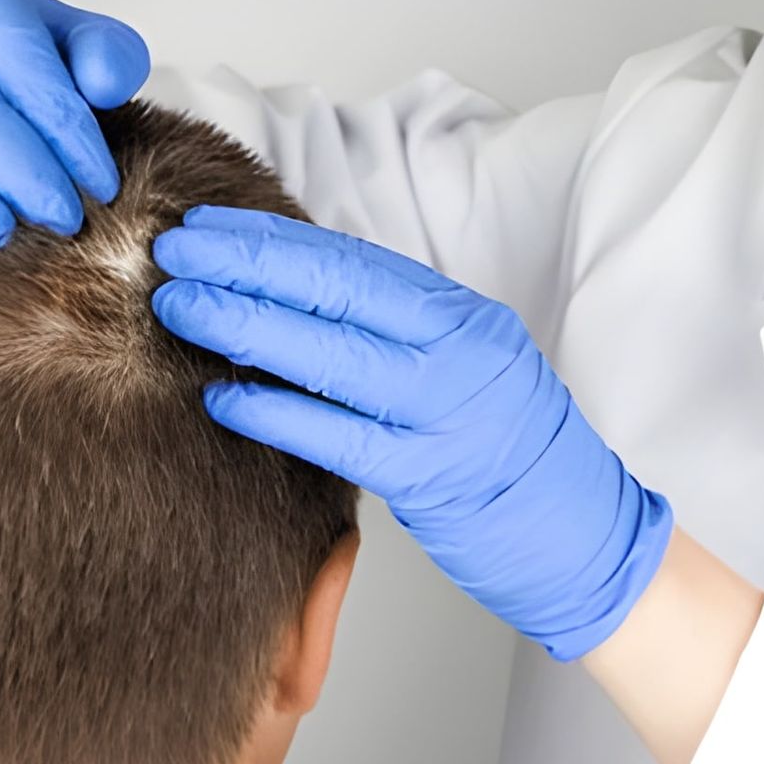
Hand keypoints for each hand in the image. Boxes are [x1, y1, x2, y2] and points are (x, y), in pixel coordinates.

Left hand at [149, 205, 675, 661]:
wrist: (589, 536)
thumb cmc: (518, 458)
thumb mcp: (471, 371)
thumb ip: (401, 338)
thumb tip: (300, 303)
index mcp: (467, 318)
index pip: (355, 262)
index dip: (275, 240)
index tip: (210, 226)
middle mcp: (462, 352)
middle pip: (338, 291)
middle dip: (246, 265)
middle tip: (174, 252)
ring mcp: (449, 412)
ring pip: (331, 354)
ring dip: (246, 325)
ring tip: (181, 307)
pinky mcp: (433, 476)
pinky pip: (340, 437)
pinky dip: (277, 413)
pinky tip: (223, 399)